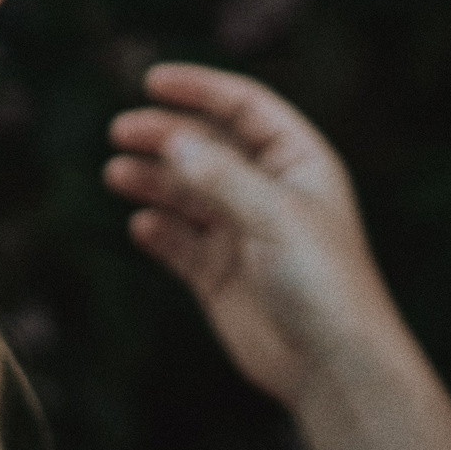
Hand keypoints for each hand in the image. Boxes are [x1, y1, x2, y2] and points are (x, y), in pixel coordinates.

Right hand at [105, 63, 408, 410]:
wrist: (333, 367)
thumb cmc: (322, 281)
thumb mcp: (274, 215)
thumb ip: (220, 176)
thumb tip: (172, 140)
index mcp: (298, 162)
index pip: (245, 108)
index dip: (200, 90)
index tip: (152, 82)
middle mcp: (269, 192)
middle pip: (208, 147)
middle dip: (165, 135)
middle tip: (121, 132)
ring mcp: (242, 233)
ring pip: (187, 193)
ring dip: (153, 179)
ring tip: (117, 174)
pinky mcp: (220, 275)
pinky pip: (180, 242)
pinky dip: (159, 231)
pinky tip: (142, 226)